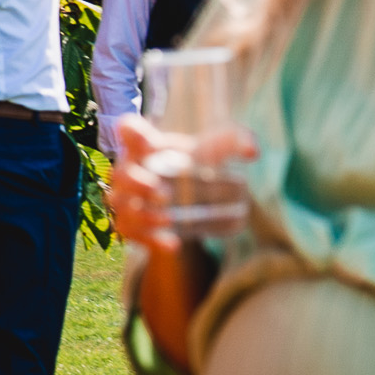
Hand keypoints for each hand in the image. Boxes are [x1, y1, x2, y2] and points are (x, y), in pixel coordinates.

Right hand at [107, 113, 254, 251]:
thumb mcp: (218, 149)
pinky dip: (153, 240)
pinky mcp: (133, 225)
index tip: (145, 139)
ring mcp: (128, 199)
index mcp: (148, 145)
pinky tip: (175, 245)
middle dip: (137, 184)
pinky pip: (134, 234)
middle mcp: (131, 170)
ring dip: (143, 214)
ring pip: (123, 207)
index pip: (130, 130)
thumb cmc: (198, 162)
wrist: (191, 199)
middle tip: (164, 193)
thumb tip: (254, 152)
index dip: (130, 132)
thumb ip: (237, 141)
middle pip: (121, 174)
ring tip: (168, 218)